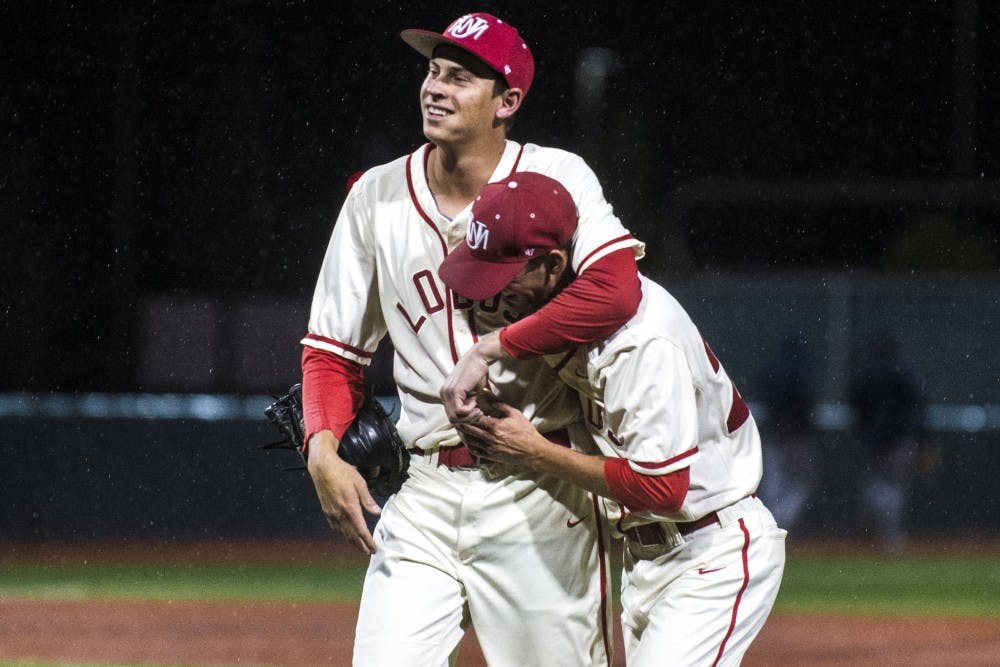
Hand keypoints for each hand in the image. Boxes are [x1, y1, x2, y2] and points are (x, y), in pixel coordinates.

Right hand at [306, 430, 381, 553]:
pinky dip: (343, 533)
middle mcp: (340, 514)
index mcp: (350, 508)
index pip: (361, 530)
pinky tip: (346, 534)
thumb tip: (377, 512)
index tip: (374, 548)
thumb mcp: (360, 483)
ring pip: (343, 533)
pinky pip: (335, 527)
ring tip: (360, 546)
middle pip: (352, 535)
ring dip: (352, 541)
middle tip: (369, 552)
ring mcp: (332, 513)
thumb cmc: (342, 472)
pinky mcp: (326, 511)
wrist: (322, 468)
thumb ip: (368, 500)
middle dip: (361, 545)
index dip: (368, 541)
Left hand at [441, 332, 507, 422]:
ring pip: (455, 417)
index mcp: (445, 394)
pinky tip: (476, 403)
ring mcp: (447, 392)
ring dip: (470, 416)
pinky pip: (460, 411)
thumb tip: (471, 417)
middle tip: (479, 414)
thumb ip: (467, 403)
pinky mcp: (454, 391)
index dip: (464, 421)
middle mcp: (443, 393)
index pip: (451, 415)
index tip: (476, 419)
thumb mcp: (471, 392)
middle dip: (467, 421)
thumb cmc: (477, 373)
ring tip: (479, 409)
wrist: (479, 357)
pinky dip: (470, 411)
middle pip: (452, 419)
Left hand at [455, 397, 547, 469]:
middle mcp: (490, 438)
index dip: (468, 414)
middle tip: (455, 420)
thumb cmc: (525, 431)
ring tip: (459, 430)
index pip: (476, 419)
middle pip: (470, 430)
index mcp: (495, 427)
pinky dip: (470, 447)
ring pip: (471, 442)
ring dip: (464, 435)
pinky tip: (467, 442)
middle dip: (462, 425)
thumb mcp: (515, 414)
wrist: (533, 451)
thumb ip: (500, 405)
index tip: (463, 410)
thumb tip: (489, 397)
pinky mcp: (492, 457)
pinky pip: (476, 452)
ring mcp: (490, 449)